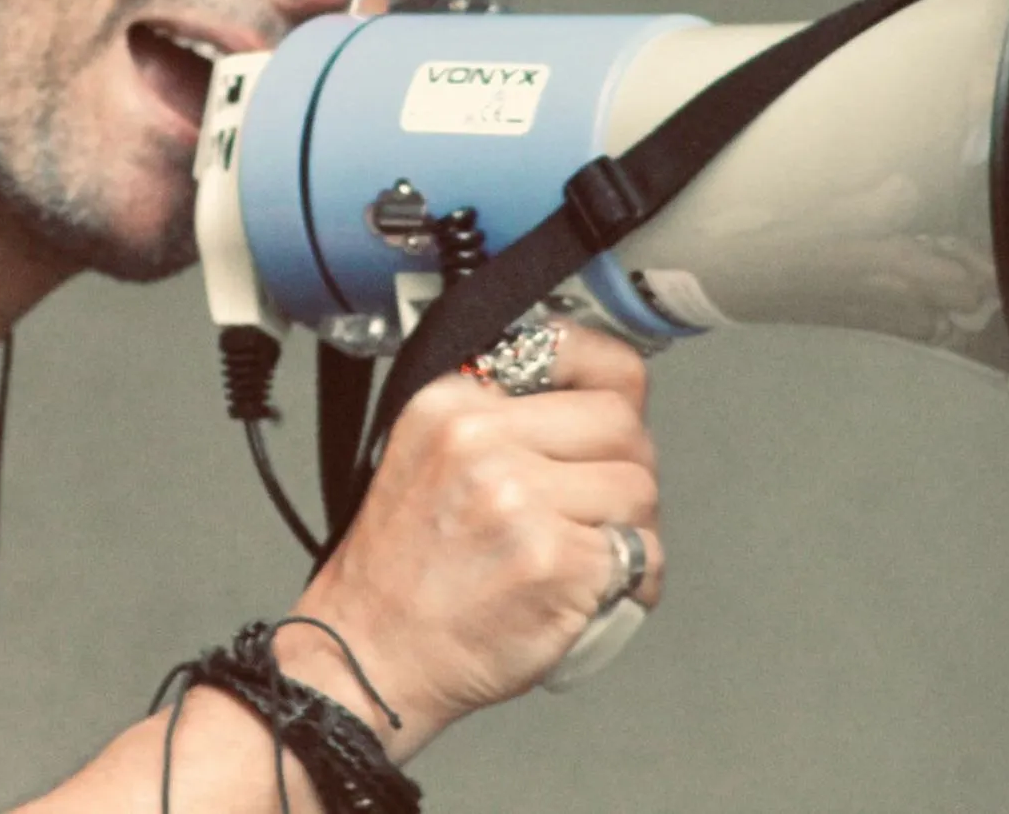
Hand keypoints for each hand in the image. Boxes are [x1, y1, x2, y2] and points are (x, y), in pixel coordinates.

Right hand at [286, 322, 662, 758]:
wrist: (367, 656)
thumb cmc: (403, 569)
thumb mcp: (426, 451)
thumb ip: (497, 415)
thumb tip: (588, 393)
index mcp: (452, 400)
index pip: (572, 352)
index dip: (612, 383)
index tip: (617, 404)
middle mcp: (481, 438)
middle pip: (620, 421)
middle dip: (629, 466)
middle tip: (605, 507)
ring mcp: (518, 497)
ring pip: (638, 487)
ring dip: (633, 528)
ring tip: (593, 556)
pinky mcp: (552, 560)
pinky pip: (641, 553)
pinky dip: (634, 582)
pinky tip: (596, 595)